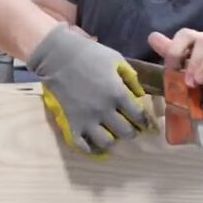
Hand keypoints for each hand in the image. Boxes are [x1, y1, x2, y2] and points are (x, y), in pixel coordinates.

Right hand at [25, 24, 151, 158]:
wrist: (57, 56)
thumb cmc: (90, 54)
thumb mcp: (116, 59)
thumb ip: (131, 78)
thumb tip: (140, 95)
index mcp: (117, 93)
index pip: (139, 116)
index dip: (144, 121)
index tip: (144, 122)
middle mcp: (104, 109)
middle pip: (125, 132)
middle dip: (131, 131)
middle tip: (130, 128)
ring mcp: (87, 118)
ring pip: (106, 142)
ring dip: (112, 139)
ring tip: (111, 133)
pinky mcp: (71, 122)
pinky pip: (82, 145)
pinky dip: (90, 148)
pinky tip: (94, 143)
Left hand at [148, 28, 202, 88]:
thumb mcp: (194, 60)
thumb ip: (174, 52)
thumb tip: (152, 37)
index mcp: (199, 42)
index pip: (185, 34)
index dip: (175, 50)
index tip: (171, 69)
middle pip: (202, 40)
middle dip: (191, 60)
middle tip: (187, 82)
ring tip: (200, 82)